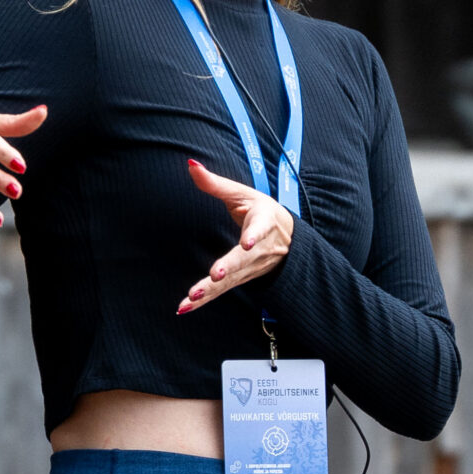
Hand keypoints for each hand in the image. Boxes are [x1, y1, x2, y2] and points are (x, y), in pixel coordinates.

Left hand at [178, 160, 293, 313]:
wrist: (288, 239)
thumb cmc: (261, 211)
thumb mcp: (243, 194)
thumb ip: (215, 183)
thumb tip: (190, 165)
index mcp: (264, 222)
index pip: (260, 229)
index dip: (254, 235)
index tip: (247, 242)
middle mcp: (259, 249)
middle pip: (244, 260)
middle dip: (229, 268)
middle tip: (215, 275)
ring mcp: (250, 268)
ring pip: (231, 280)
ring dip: (211, 291)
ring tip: (192, 297)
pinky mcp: (239, 279)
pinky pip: (221, 292)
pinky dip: (203, 302)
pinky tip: (185, 308)